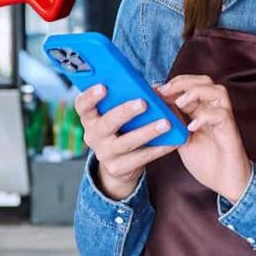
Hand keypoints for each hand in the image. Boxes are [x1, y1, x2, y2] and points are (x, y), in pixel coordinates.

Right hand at [74, 85, 178, 201]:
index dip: (90, 96)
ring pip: (126, 142)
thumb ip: (129, 99)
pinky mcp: (117, 168)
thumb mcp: (119, 113)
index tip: (104, 86)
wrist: (119, 164)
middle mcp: (92, 135)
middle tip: (143, 102)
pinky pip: (140, 158)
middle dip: (125, 112)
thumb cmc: (122, 128)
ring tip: (166, 123)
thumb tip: (155, 88)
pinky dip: (158, 149)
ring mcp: (104, 153)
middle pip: (107, 123)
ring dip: (147, 131)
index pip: (82, 105)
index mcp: (90, 117)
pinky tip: (173, 141)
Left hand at [158, 75, 251, 202]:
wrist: (226, 182)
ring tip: (179, 103)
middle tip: (165, 90)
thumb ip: (174, 124)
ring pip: (218, 91)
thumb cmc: (207, 162)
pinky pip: (221, 115)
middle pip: (205, 81)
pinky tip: (191, 126)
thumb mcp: (183, 140)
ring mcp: (224, 119)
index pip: (191, 86)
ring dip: (196, 92)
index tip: (155, 89)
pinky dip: (205, 116)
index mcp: (202, 111)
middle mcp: (215, 110)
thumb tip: (156, 108)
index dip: (174, 84)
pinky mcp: (230, 131)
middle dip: (184, 82)